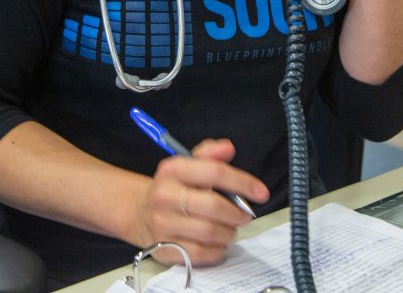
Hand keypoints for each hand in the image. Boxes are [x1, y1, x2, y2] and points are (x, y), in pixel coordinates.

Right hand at [134, 138, 269, 265]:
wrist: (140, 211)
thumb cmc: (174, 186)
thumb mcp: (188, 163)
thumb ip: (209, 154)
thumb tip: (228, 148)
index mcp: (173, 169)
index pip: (214, 172)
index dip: (242, 182)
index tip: (261, 192)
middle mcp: (165, 195)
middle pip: (214, 207)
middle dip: (237, 213)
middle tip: (245, 215)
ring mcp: (163, 224)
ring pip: (209, 232)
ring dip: (229, 232)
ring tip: (231, 227)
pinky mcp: (164, 249)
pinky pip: (200, 254)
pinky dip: (217, 250)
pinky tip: (219, 243)